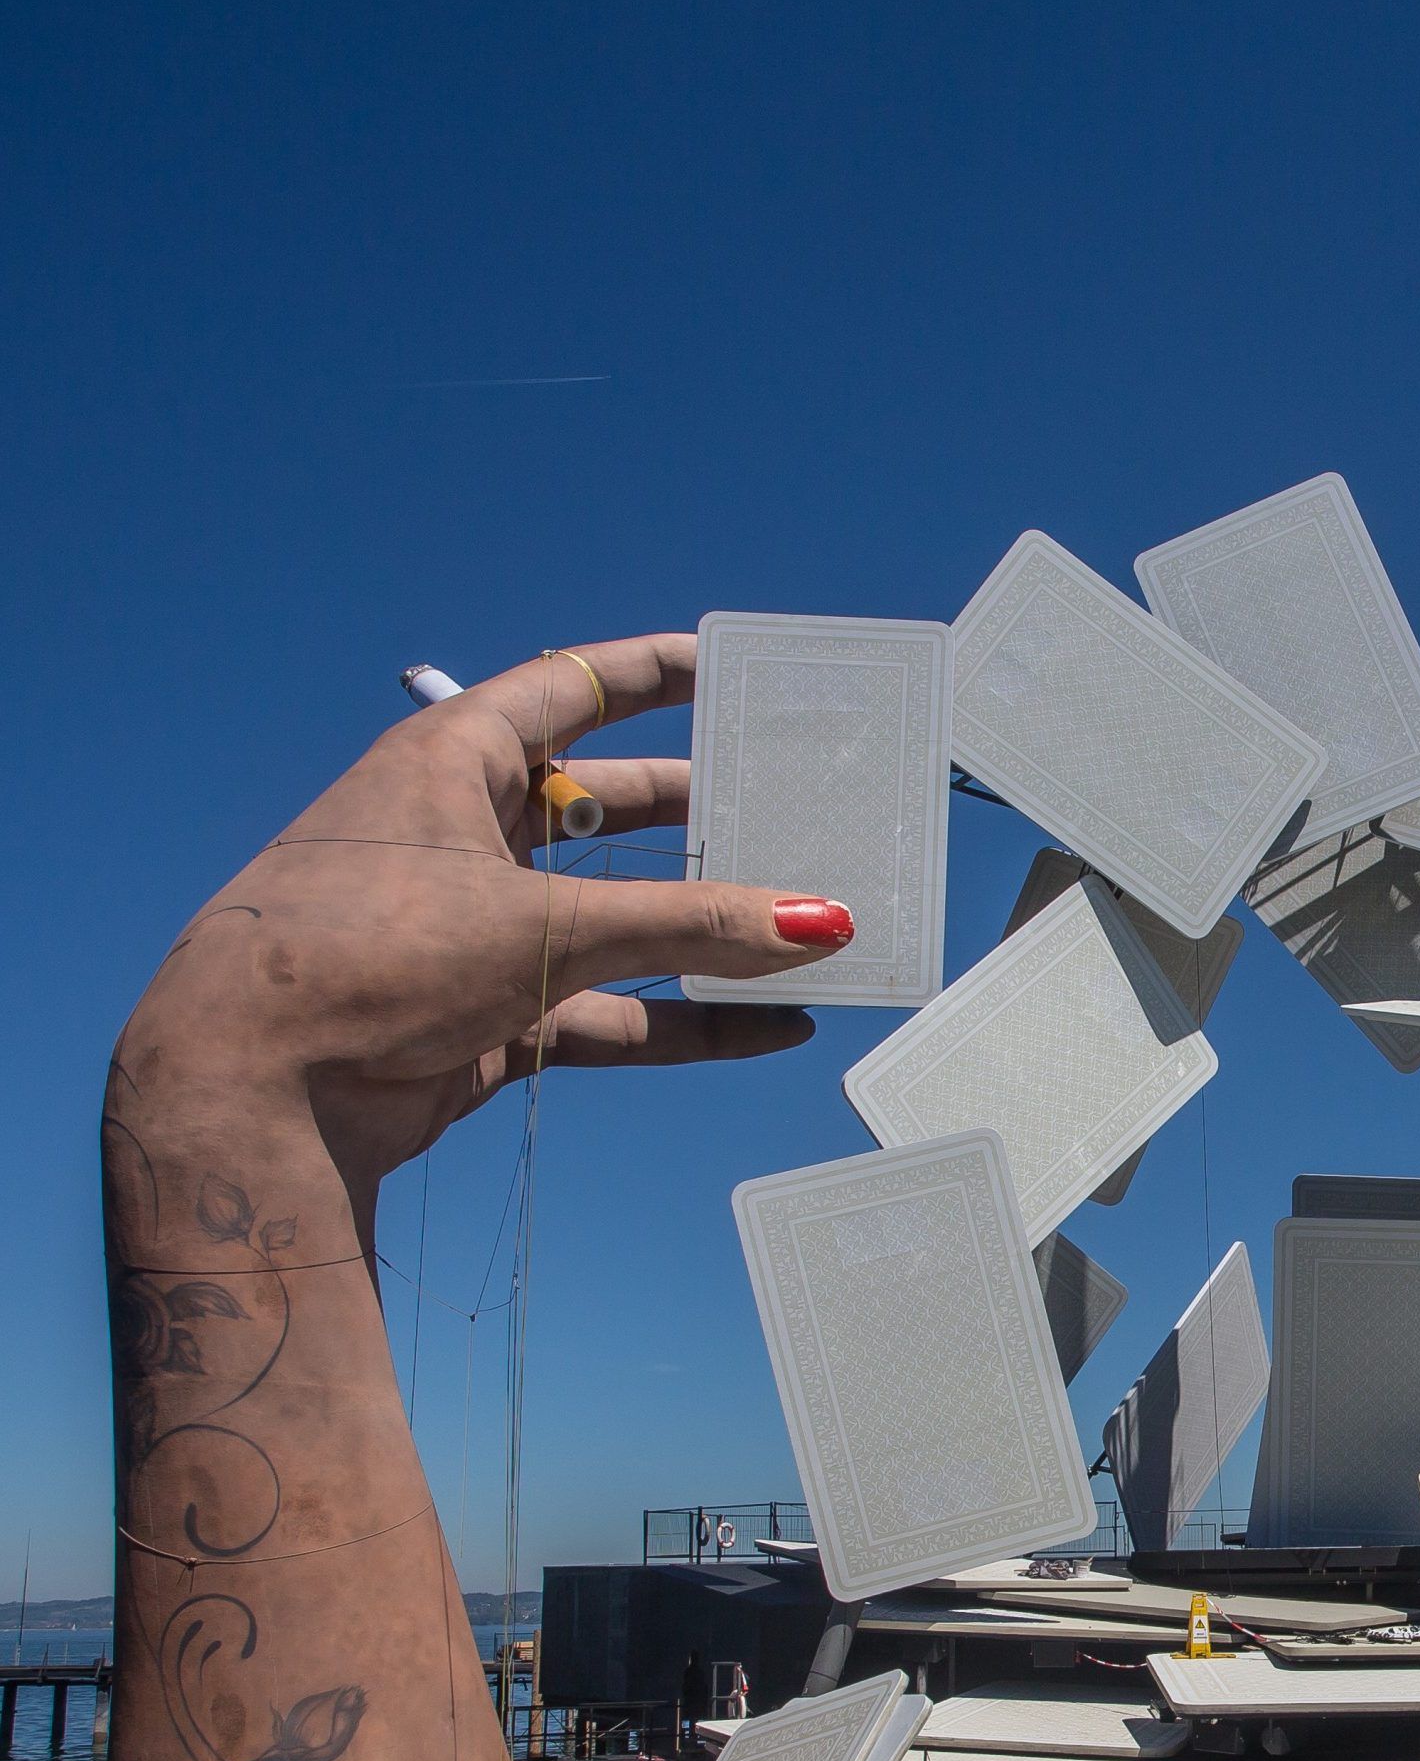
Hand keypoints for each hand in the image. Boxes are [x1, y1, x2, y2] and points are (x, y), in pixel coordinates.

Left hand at [129, 636, 843, 1223]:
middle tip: (782, 799)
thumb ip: (691, 927)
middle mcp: (464, 835)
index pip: (568, 689)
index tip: (729, 668)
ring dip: (701, 926)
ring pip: (616, 915)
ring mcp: (477, 929)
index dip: (649, 672)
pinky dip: (686, 1019)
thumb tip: (820, 921)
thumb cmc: (369, 957)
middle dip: (695, 810)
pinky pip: (613, 1009)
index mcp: (453, 764)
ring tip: (796, 920)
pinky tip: (767, 1028)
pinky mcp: (490, 1015)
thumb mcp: (542, 926)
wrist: (257, 1093)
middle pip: (604, 806)